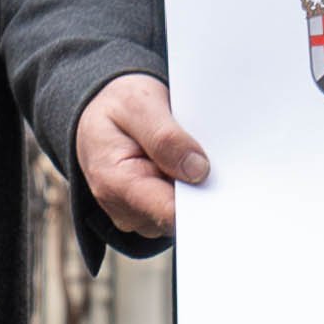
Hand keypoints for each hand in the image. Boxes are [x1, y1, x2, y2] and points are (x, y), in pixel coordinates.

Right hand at [76, 74, 208, 241]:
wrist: (98, 115)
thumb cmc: (116, 107)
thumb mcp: (136, 104)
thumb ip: (164, 136)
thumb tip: (197, 169)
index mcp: (115, 182)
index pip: (168, 212)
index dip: (200, 203)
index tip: (225, 187)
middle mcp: (125, 209)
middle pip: (179, 218)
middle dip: (200, 192)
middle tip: (211, 159)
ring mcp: (138, 215)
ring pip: (183, 216)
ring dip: (195, 189)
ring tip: (191, 155)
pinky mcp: (151, 214)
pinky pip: (180, 211)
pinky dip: (191, 190)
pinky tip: (187, 166)